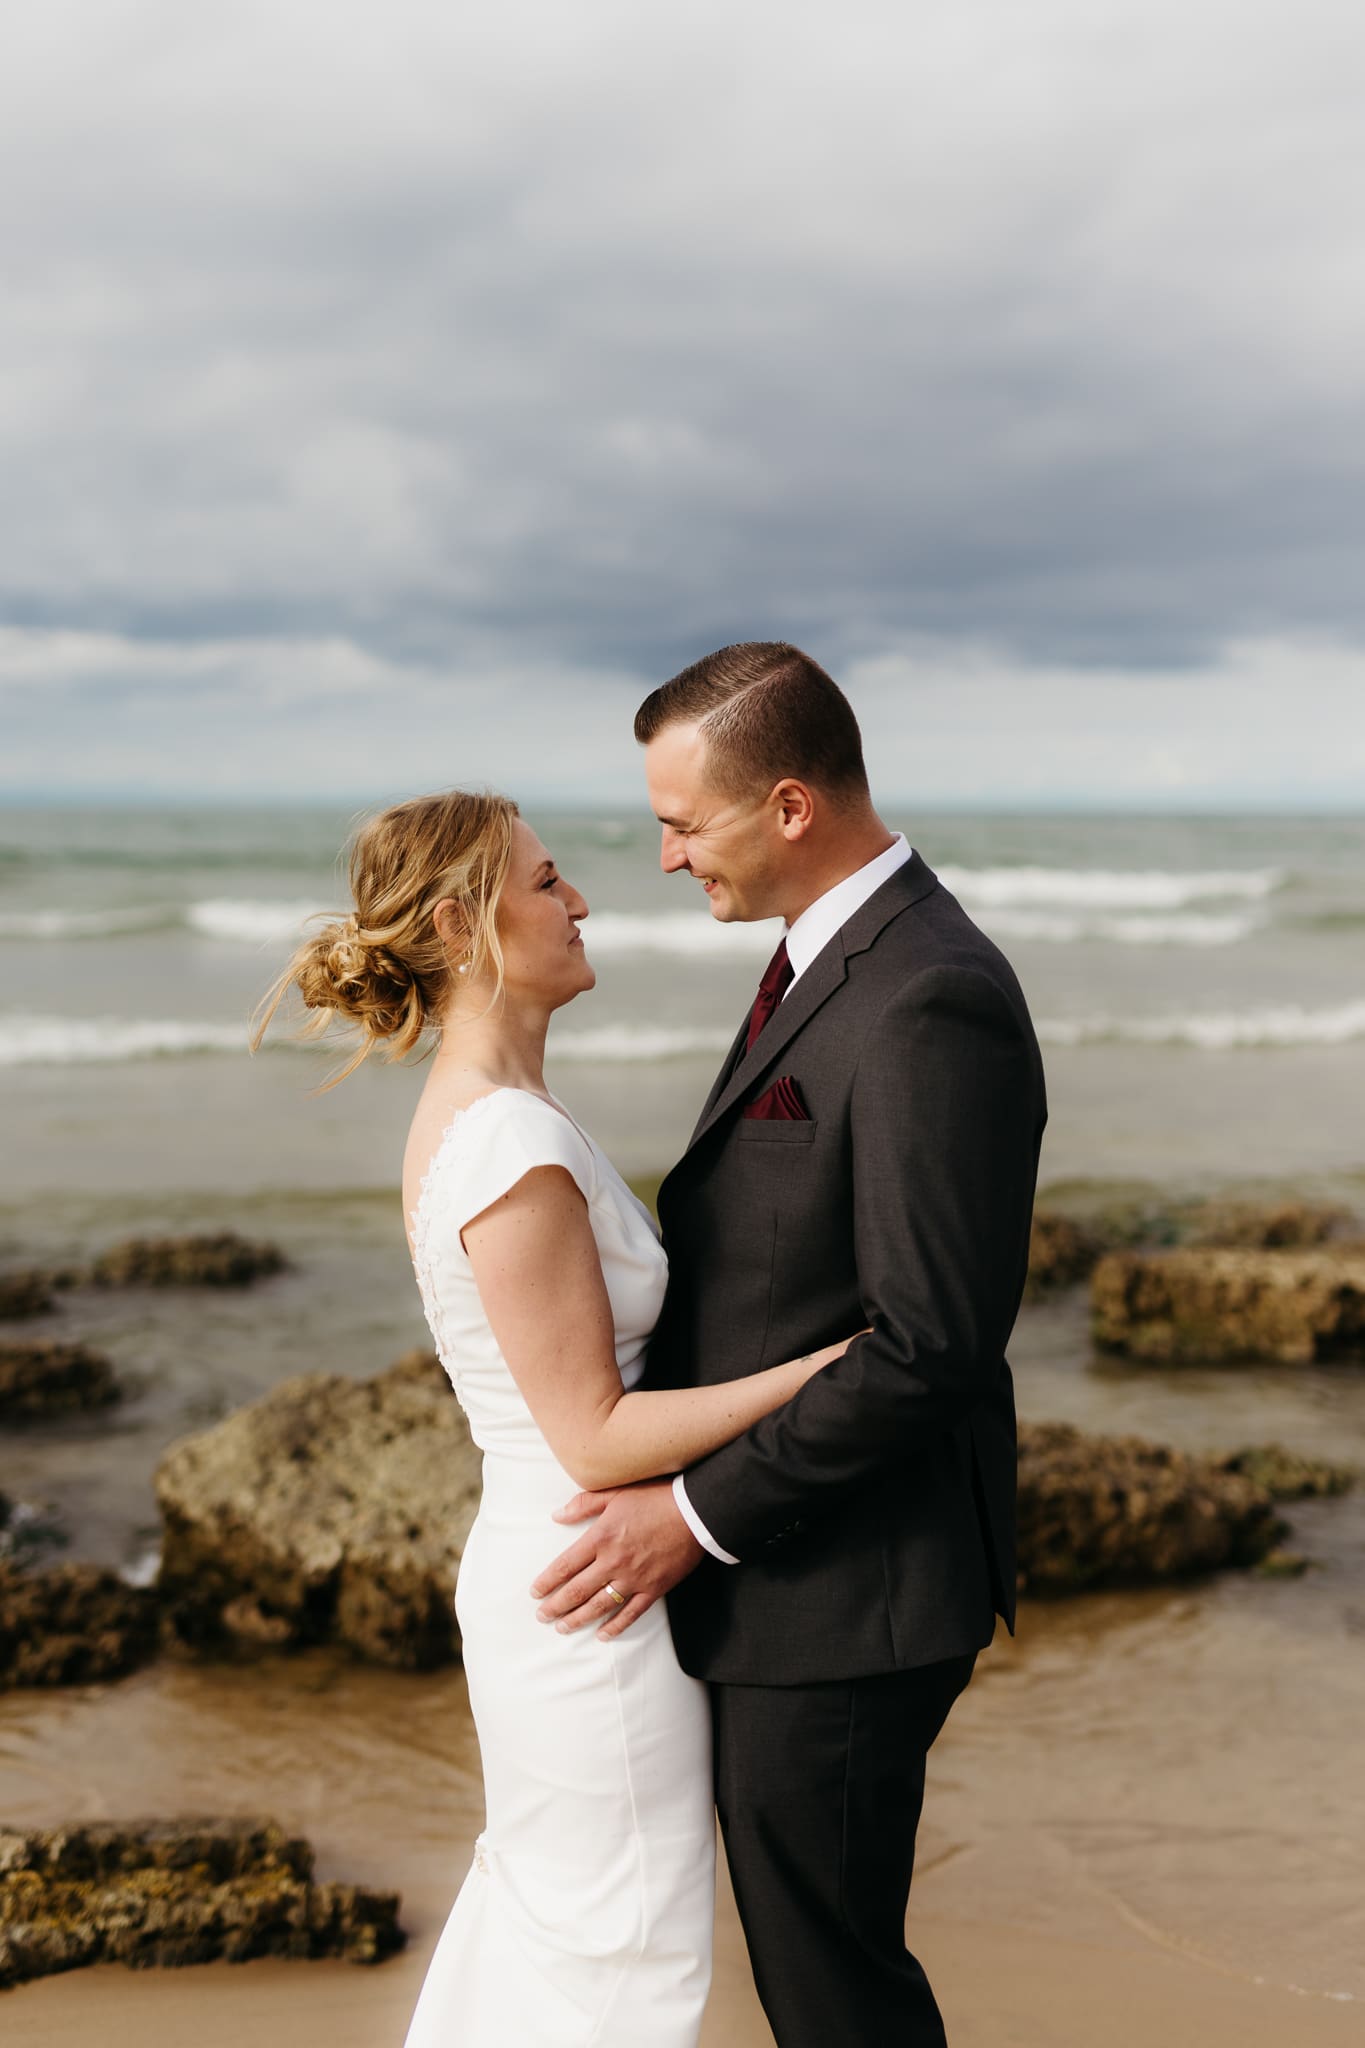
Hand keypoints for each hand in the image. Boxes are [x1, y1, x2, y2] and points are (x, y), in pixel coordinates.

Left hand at [530, 1479, 703, 1638]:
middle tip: (542, 1616)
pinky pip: (631, 1613)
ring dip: (578, 1619)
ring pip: (599, 1606)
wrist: (695, 1511)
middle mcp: (614, 1561)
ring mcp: (634, 1578)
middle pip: (577, 1590)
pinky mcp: (654, 1588)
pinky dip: (616, 1626)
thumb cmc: (655, 1497)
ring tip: (562, 1627)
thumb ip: (584, 1505)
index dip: (547, 1581)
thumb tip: (556, 1516)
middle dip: (556, 1606)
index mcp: (601, 1537)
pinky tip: (603, 1634)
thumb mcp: (615, 1493)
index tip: (535, 1592)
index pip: (566, 1565)